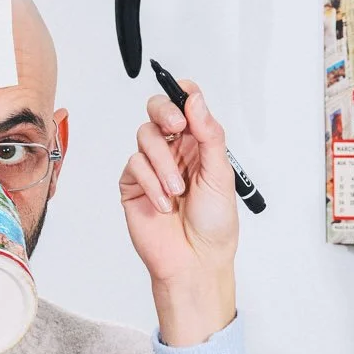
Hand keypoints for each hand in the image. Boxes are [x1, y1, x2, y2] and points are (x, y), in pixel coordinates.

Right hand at [119, 80, 238, 345]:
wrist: (195, 261)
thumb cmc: (214, 224)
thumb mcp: (220, 174)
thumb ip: (208, 135)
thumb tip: (196, 100)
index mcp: (199, 144)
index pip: (187, 106)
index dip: (183, 93)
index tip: (185, 92)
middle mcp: (175, 150)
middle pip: (158, 111)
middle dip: (165, 113)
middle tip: (176, 126)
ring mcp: (152, 166)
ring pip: (145, 136)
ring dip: (162, 162)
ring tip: (177, 189)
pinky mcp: (133, 183)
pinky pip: (134, 165)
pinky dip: (150, 182)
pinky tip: (163, 202)